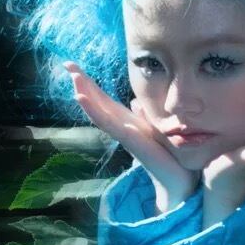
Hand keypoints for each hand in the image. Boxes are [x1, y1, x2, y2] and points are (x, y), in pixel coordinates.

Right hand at [63, 61, 198, 205]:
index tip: (73, 66)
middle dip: (82, 84)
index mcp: (127, 122)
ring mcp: (126, 136)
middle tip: (67, 64)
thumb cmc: (169, 155)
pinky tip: (92, 106)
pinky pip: (115, 127)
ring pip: (102, 115)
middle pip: (98, 103)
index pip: (104, 99)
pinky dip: (102, 116)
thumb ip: (144, 115)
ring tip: (74, 83)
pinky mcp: (133, 142)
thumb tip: (135, 102)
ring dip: (87, 99)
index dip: (90, 83)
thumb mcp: (156, 128)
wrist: (178, 180)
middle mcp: (123, 128)